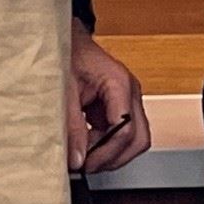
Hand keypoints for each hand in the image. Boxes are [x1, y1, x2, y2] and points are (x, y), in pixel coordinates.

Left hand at [64, 19, 151, 172]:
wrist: (65, 38)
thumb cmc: (66, 54)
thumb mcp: (64, 91)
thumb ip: (71, 126)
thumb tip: (77, 158)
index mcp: (119, 83)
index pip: (125, 129)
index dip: (105, 153)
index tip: (84, 164)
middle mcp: (130, 92)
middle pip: (139, 139)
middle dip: (113, 157)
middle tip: (87, 164)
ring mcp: (128, 100)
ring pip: (134, 140)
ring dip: (110, 153)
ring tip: (84, 154)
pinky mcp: (119, 107)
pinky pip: (121, 134)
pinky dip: (105, 145)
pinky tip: (85, 144)